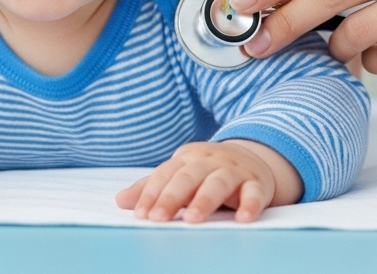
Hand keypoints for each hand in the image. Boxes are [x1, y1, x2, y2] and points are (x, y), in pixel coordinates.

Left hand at [115, 140, 298, 222]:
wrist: (252, 158)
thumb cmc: (206, 171)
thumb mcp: (180, 174)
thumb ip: (152, 188)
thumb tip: (120, 200)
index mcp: (186, 159)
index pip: (166, 175)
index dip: (152, 194)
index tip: (141, 214)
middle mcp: (209, 162)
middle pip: (188, 177)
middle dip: (172, 197)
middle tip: (158, 218)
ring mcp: (234, 170)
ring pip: (218, 183)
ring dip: (205, 200)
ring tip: (193, 219)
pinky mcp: (257, 183)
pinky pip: (254, 192)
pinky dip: (250, 204)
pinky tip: (243, 219)